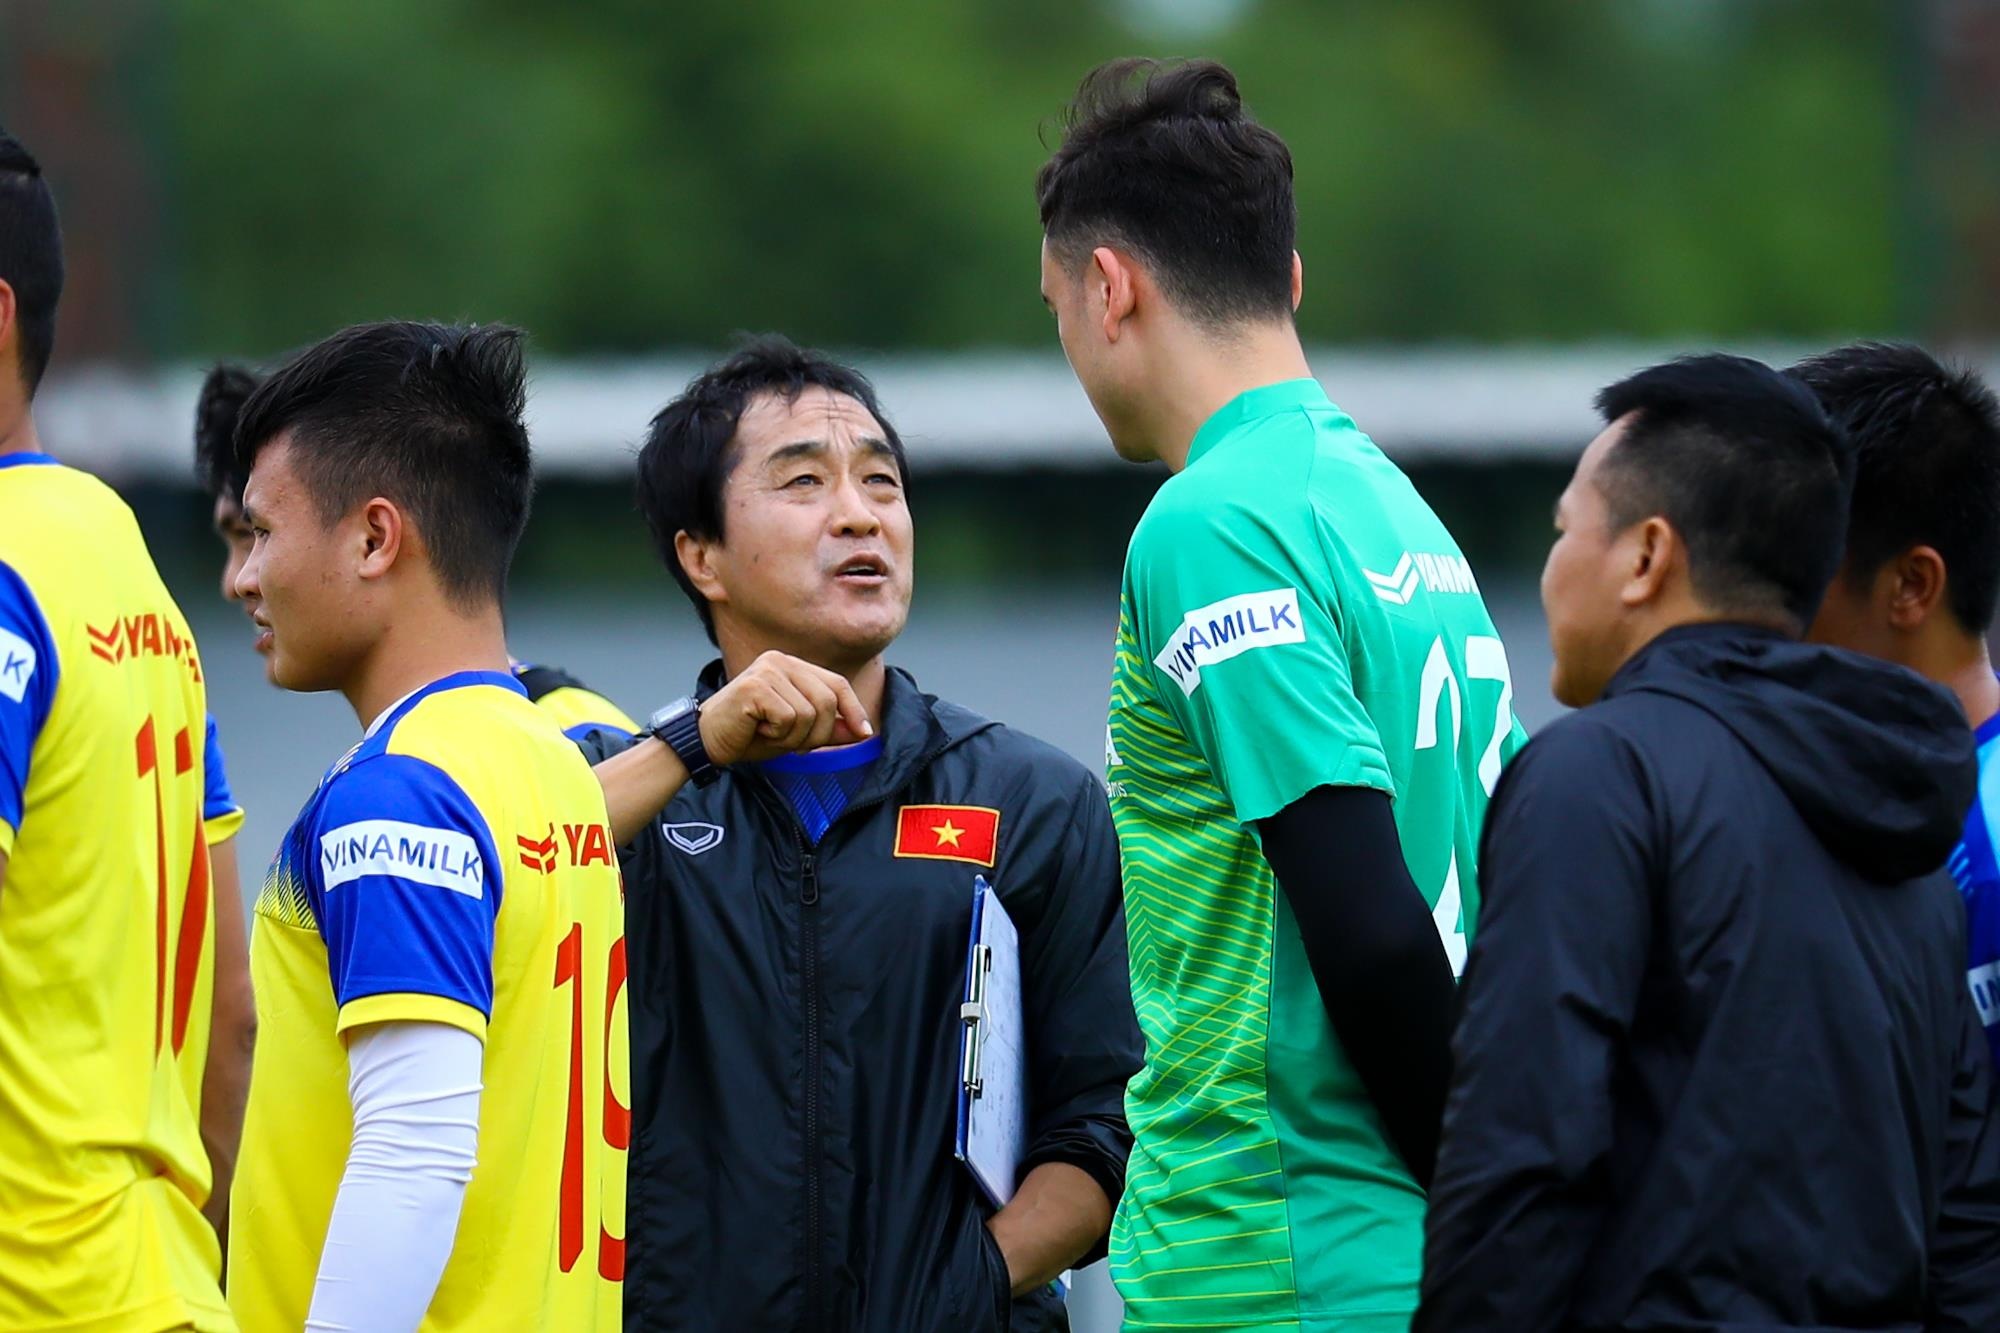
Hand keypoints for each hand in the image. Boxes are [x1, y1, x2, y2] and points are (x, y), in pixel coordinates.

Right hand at [698, 651, 872, 766]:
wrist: (707, 741)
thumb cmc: (750, 734)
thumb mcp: (797, 733)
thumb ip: (828, 729)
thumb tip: (863, 732)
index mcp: (792, 665)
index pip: (836, 684)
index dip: (853, 709)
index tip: (865, 733)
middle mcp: (780, 660)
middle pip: (826, 700)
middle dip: (816, 733)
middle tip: (791, 743)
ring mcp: (767, 670)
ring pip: (808, 713)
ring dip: (792, 737)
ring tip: (768, 733)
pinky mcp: (755, 686)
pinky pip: (787, 718)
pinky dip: (776, 735)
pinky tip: (756, 730)